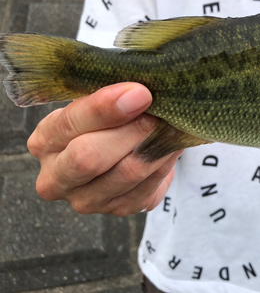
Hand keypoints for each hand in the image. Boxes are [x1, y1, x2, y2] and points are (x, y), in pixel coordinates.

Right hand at [29, 83, 181, 215]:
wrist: (120, 148)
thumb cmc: (106, 119)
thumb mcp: (98, 102)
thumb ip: (111, 97)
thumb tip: (140, 91)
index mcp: (45, 141)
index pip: (71, 123)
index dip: (106, 108)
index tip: (139, 93)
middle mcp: (57, 178)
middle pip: (90, 158)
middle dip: (132, 130)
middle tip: (160, 113)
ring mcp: (86, 200)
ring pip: (126, 173)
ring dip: (155, 146)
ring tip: (172, 125)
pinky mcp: (119, 209)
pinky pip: (149, 186)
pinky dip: (165, 161)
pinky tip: (173, 144)